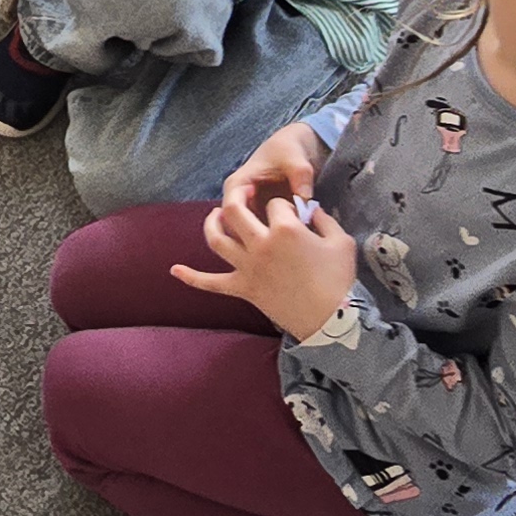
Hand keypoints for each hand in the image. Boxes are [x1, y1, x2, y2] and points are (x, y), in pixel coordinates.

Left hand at [172, 186, 359, 344]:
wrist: (332, 320)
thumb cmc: (340, 280)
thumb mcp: (341, 241)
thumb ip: (324, 219)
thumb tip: (311, 211)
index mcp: (285, 229)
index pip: (276, 204)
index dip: (286, 206)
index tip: (296, 214)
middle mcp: (260, 244)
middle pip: (236, 211)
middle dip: (238, 197)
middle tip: (244, 194)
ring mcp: (247, 267)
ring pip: (217, 240)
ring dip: (211, 224)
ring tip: (215, 214)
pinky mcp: (242, 288)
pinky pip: (211, 283)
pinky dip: (191, 277)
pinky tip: (175, 270)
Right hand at [216, 122, 328, 239]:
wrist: (297, 148)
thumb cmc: (289, 149)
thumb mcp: (295, 158)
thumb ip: (300, 175)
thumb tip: (305, 197)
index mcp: (237, 185)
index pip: (231, 211)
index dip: (249, 223)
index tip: (279, 225)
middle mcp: (238, 202)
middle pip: (236, 231)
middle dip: (260, 239)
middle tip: (288, 242)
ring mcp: (249, 213)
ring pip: (249, 238)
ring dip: (269, 243)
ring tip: (295, 242)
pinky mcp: (262, 221)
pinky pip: (263, 237)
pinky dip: (277, 241)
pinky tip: (296, 242)